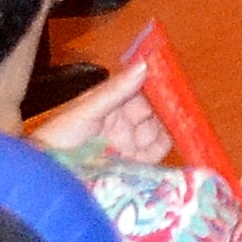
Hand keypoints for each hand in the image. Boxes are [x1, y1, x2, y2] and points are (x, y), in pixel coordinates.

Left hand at [30, 56, 177, 166]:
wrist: (50, 176)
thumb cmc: (61, 138)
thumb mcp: (87, 109)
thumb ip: (116, 90)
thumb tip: (144, 65)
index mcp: (110, 104)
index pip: (140, 89)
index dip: (157, 83)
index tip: (175, 76)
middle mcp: (123, 123)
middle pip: (154, 110)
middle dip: (170, 103)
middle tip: (189, 98)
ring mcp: (129, 144)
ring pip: (159, 129)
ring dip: (174, 122)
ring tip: (191, 116)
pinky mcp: (135, 164)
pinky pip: (158, 152)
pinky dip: (172, 143)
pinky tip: (184, 136)